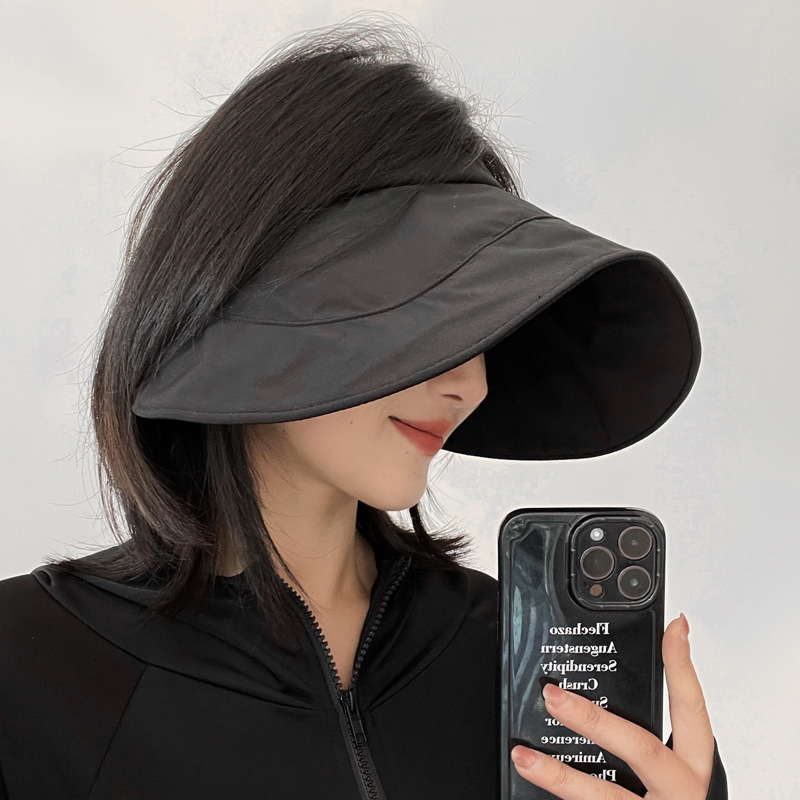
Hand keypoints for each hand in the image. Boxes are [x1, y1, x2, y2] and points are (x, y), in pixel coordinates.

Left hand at [511, 613, 714, 798]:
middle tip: (554, 696)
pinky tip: (527, 792)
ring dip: (558, 777)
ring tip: (522, 755)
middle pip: (641, 750)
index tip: (673, 627)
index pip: (693, 711)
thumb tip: (594, 693)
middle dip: (595, 721)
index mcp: (690, 771)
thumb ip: (644, 739)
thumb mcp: (669, 774)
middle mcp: (679, 795)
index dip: (683, 667)